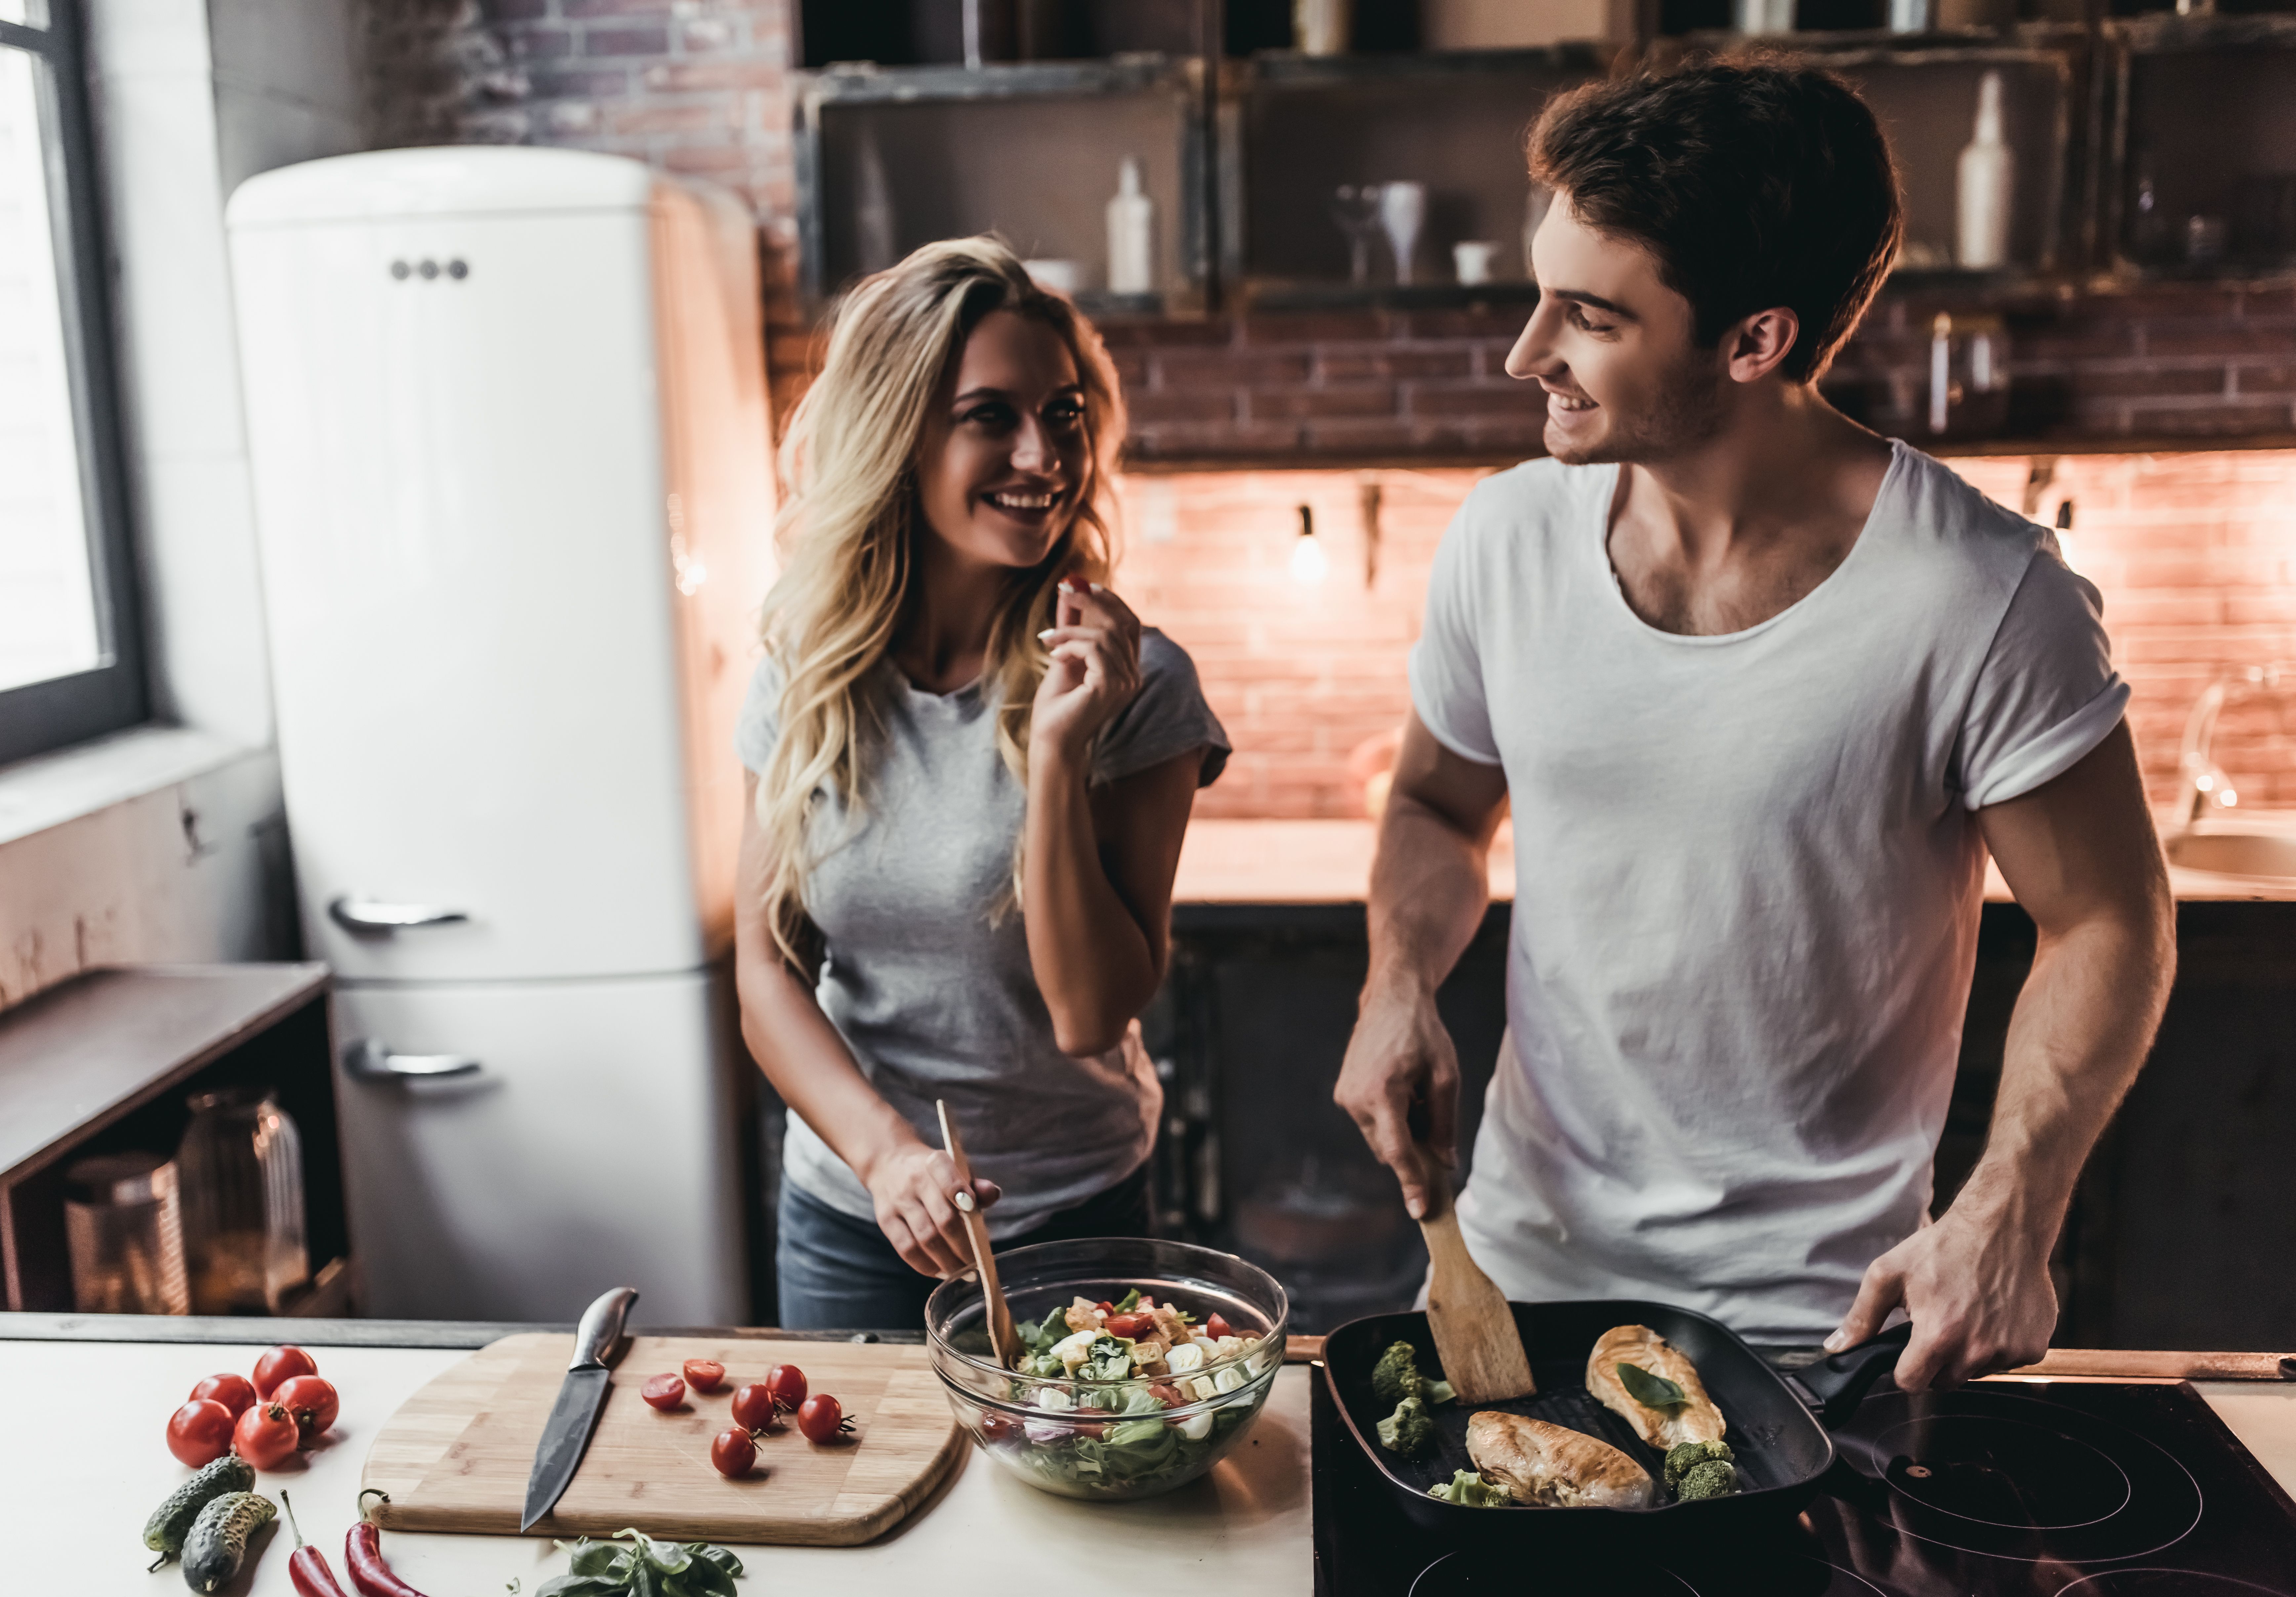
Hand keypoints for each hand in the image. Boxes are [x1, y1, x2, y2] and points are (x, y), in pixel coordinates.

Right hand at [858, 1138, 1002, 1278]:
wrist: (889, 1163)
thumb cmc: (933, 1173)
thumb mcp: (955, 1169)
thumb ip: (976, 1184)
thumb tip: (992, 1194)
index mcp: (937, 1163)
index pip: (950, 1180)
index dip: (964, 1198)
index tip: (976, 1218)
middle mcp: (915, 1180)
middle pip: (944, 1219)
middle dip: (964, 1247)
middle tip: (977, 1263)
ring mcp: (898, 1201)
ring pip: (926, 1238)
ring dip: (947, 1261)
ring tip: (962, 1273)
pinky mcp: (885, 1219)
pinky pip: (906, 1249)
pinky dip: (925, 1265)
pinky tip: (939, 1271)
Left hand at [1031, 577, 1142, 764]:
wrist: (1050, 741)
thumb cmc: (1056, 707)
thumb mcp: (1064, 657)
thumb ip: (1072, 627)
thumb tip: (1069, 593)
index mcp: (1126, 669)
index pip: (1130, 625)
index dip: (1111, 601)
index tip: (1085, 585)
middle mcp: (1133, 676)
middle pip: (1124, 622)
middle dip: (1094, 601)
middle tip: (1065, 590)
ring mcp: (1126, 682)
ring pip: (1104, 635)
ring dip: (1070, 630)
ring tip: (1048, 640)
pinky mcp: (1111, 686)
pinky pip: (1094, 647)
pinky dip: (1070, 645)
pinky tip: (1054, 657)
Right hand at [1334, 973, 1460, 1220]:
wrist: (1391, 999)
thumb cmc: (1422, 1032)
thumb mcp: (1446, 1076)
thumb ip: (1445, 1123)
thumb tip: (1445, 1163)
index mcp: (1382, 1092)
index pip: (1397, 1151)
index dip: (1411, 1182)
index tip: (1420, 1210)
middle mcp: (1356, 1099)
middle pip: (1389, 1148)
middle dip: (1414, 1149)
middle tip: (1435, 1124)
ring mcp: (1345, 1096)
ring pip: (1380, 1138)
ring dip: (1402, 1130)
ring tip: (1418, 1094)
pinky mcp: (1343, 1093)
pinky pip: (1371, 1122)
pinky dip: (1391, 1118)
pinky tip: (1403, 1090)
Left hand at [1827, 1195, 2057, 1389]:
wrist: (2002, 1227)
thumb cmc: (1944, 1247)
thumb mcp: (1889, 1274)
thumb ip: (1862, 1316)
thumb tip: (1837, 1347)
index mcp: (1938, 1336)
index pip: (1911, 1383)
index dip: (1904, 1367)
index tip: (1907, 1350)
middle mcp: (1976, 1351)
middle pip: (1944, 1381)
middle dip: (1936, 1360)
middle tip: (1939, 1322)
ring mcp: (2008, 1351)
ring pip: (1976, 1372)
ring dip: (1968, 1352)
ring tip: (1967, 1312)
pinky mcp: (2033, 1347)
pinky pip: (2007, 1362)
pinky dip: (1998, 1345)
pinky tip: (1993, 1314)